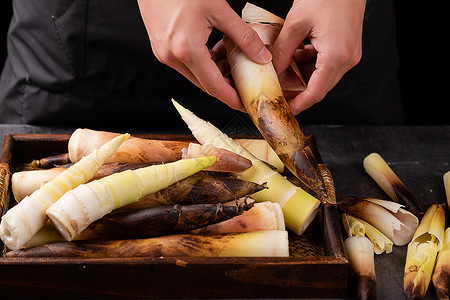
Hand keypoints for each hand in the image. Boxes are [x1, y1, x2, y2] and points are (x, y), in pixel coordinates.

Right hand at [137, 0, 271, 110]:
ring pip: (196, 76)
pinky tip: (217, 52)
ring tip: (234, 62)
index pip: (214, 86)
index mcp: (187, 50)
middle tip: (246, 82)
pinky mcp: (162, 49)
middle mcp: (172, 57)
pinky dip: (204, 64)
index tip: (247, 104)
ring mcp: (164, 54)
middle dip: (227, 86)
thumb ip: (243, 36)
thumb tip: (262, 57)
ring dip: (216, 74)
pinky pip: (187, 65)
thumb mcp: (219, 10)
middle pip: (205, 84)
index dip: (232, 98)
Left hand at [271, 0, 365, 114]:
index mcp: (336, 56)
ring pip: (322, 75)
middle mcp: (347, 59)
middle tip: (279, 90)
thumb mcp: (297, 23)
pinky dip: (310, 63)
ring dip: (303, 75)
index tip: (286, 111)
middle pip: (319, 86)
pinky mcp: (347, 47)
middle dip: (298, 90)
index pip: (316, 92)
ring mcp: (349, 54)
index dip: (300, 105)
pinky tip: (297, 53)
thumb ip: (283, 50)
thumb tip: (273, 71)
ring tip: (284, 66)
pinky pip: (326, 63)